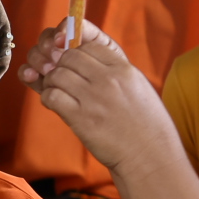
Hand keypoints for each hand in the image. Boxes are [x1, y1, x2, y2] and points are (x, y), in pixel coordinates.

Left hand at [21, 20, 183, 177]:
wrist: (149, 155)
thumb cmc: (144, 123)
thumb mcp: (136, 87)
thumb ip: (112, 70)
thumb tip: (80, 57)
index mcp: (124, 68)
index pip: (89, 43)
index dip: (74, 50)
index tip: (71, 62)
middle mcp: (109, 79)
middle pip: (68, 56)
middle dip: (59, 65)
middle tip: (59, 78)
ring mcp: (94, 98)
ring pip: (56, 74)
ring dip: (51, 82)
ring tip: (59, 93)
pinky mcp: (81, 118)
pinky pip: (52, 96)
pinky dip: (49, 98)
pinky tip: (57, 105)